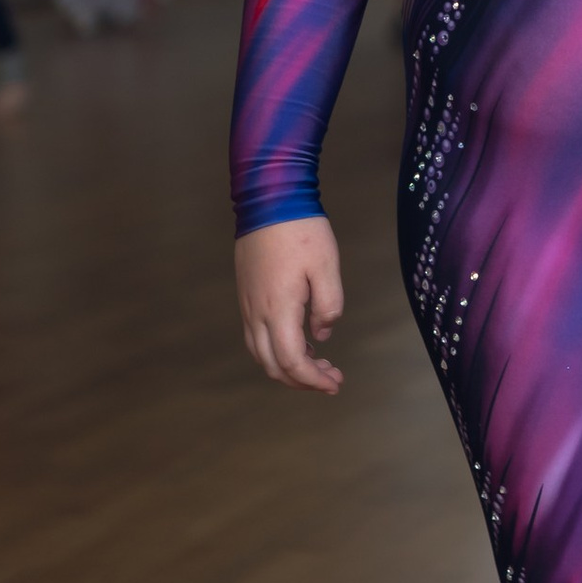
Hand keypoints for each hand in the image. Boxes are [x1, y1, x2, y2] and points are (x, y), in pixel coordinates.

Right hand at [236, 219, 345, 394]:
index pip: (291, 362)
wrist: (268, 199)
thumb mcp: (326, 267)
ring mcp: (248, 305)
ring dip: (288, 367)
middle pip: (272, 366)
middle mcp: (257, 313)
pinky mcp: (247, 295)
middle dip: (301, 381)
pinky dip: (276, 350)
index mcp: (279, 309)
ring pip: (261, 354)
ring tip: (317, 364)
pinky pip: (256, 337)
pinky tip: (298, 341)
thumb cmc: (301, 230)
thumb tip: (321, 336)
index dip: (312, 381)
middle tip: (331, 378)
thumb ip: (328, 307)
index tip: (334, 383)